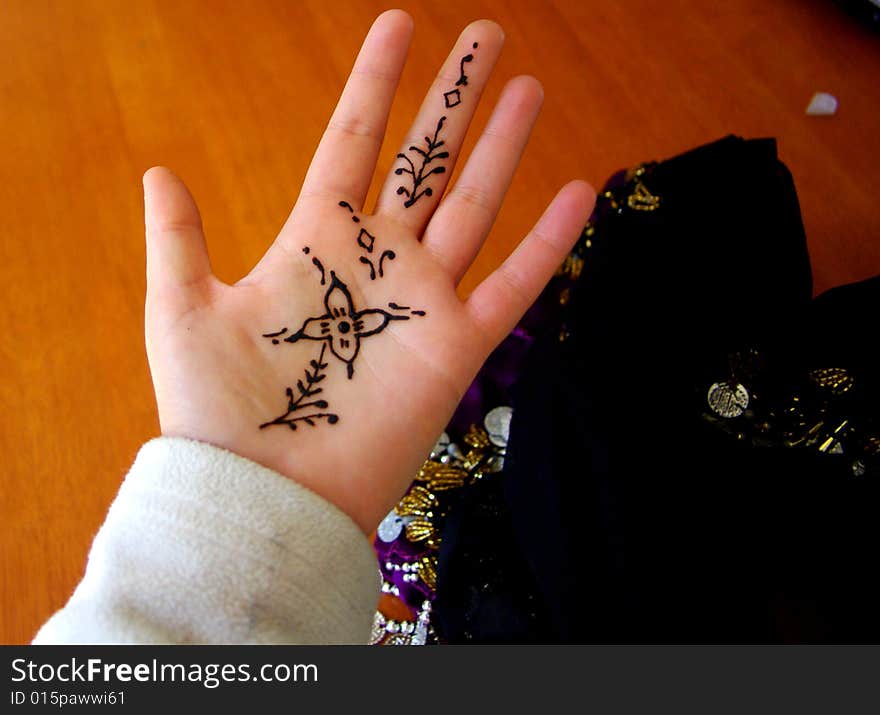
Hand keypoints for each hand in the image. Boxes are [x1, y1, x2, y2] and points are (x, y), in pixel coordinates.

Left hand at [143, 10, 593, 533]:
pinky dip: (547, 242)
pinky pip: (513, 285)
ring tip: (527, 87)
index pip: (352, 140)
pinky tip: (578, 189)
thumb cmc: (217, 408)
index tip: (399, 25)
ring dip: (502, 147)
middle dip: (455, 99)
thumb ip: (178, 239)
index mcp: (315, 240)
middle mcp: (377, 261)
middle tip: (487, 38)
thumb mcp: (183, 310)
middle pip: (425, 160)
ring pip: (473, 206)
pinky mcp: (455, 347)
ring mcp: (421, 301)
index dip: (376, 83)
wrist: (266, 491)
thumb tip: (160, 169)